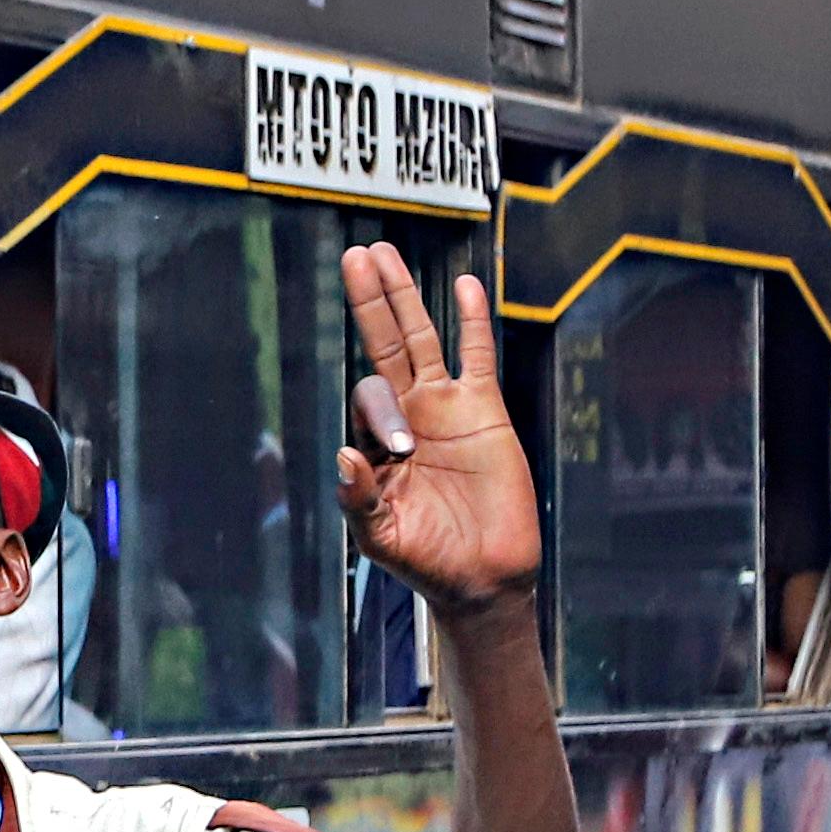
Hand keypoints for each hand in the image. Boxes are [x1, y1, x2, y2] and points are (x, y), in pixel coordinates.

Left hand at [335, 245, 540, 617]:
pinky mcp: (485, 410)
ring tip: (385, 255)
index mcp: (375, 443)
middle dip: (369, 302)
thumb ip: (358, 499)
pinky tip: (464, 285)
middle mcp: (406, 417)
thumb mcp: (378, 537)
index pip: (365, 401)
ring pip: (422, 339)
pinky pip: (478, 356)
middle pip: (384, 345)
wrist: (482, 576)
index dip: (377, 415)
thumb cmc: (425, 559)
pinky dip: (473, 322)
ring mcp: (445, 408)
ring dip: (404, 297)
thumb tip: (345, 455)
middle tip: (355, 255)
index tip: (401, 452)